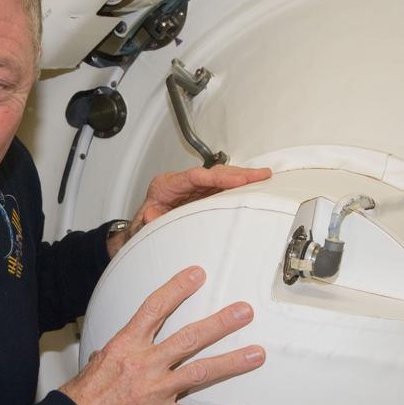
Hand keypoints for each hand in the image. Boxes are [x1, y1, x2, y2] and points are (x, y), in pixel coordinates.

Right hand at [61, 265, 264, 404]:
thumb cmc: (79, 401)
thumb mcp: (94, 365)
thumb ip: (115, 354)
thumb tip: (119, 350)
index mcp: (126, 346)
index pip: (155, 308)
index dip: (177, 289)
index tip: (197, 275)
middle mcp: (144, 364)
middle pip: (189, 337)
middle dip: (220, 323)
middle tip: (244, 311)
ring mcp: (155, 391)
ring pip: (201, 371)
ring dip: (232, 362)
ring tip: (256, 354)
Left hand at [108, 165, 271, 256]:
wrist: (140, 231)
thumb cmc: (143, 226)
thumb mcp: (142, 226)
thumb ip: (147, 221)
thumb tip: (150, 215)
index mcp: (166, 186)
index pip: (196, 177)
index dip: (218, 178)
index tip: (236, 180)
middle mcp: (181, 183)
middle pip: (213, 173)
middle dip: (238, 174)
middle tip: (260, 175)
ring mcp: (193, 188)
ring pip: (220, 178)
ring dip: (242, 177)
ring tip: (263, 177)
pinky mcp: (202, 195)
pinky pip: (222, 187)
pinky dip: (238, 186)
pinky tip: (253, 186)